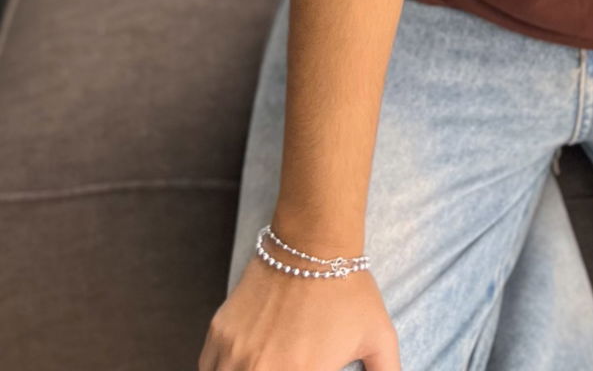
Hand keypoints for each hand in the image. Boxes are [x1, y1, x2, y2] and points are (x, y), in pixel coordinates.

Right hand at [199, 250, 402, 369]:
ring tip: (262, 364)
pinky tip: (238, 367)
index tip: (305, 370)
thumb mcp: (379, 337)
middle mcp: (262, 369)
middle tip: (284, 365)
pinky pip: (207, 368)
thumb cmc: (349, 290)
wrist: (313, 241)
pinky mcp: (219, 333)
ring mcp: (235, 353)